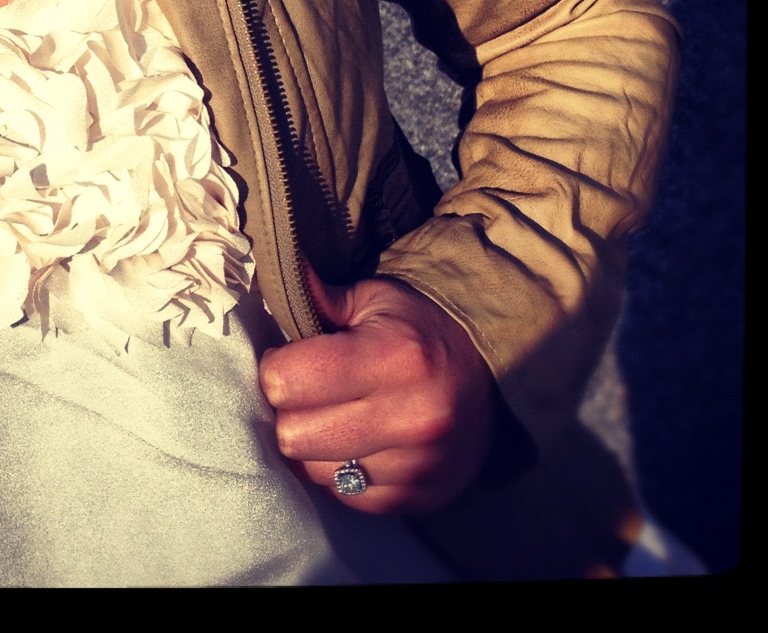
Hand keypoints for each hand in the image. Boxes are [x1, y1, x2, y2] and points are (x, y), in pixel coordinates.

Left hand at [259, 265, 498, 514]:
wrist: (492, 379)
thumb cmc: (418, 330)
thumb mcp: (376, 299)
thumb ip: (319, 295)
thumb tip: (278, 270)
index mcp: (393, 358)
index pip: (286, 381)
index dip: (275, 367)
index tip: (289, 358)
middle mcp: (409, 418)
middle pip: (294, 435)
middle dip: (291, 409)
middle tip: (309, 390)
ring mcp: (416, 467)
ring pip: (315, 471)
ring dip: (315, 445)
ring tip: (336, 414)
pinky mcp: (418, 498)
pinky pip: (345, 496)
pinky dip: (341, 471)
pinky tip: (358, 441)